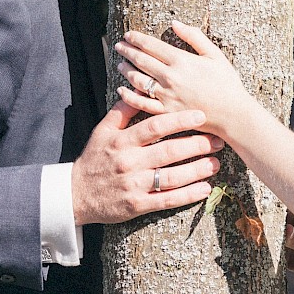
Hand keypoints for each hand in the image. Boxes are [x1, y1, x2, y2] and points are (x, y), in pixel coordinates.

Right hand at [71, 100, 223, 224]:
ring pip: (172, 177)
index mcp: (122, 141)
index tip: (201, 115)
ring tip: (216, 162)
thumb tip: (139, 88)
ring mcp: (134, 185)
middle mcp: (129, 162)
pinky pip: (167, 200)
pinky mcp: (137, 205)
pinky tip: (205, 188)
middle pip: (169, 152)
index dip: (180, 120)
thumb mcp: (102, 131)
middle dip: (197, 144)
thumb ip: (123, 112)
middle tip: (218, 140)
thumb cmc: (94, 159)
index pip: (155, 127)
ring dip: (198, 170)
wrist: (74, 194)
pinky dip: (188, 195)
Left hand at [113, 20, 256, 137]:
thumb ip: (194, 36)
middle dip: (127, 51)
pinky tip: (122, 90)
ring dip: (126, 70)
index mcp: (181, 60)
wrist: (233, 114)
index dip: (136, 39)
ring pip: (137, 80)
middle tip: (119, 46)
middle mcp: (170, 77)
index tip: (128, 35)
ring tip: (120, 64)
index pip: (151, 45)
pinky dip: (128, 96)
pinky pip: (141, 104)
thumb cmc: (227, 82)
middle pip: (140, 60)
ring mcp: (166, 96)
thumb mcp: (214, 54)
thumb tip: (174, 23)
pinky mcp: (166, 112)